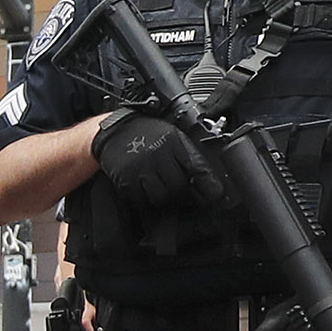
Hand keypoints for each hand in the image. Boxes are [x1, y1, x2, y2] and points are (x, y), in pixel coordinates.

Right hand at [93, 108, 218, 211]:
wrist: (114, 130)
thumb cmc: (145, 133)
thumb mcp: (171, 135)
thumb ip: (187, 153)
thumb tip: (207, 178)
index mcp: (174, 142)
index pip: (197, 168)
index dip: (208, 185)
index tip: (216, 195)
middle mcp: (158, 154)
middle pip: (179, 187)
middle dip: (182, 193)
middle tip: (182, 193)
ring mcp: (141, 168)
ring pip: (161, 197)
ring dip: (163, 197)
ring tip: (161, 188)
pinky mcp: (127, 179)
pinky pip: (142, 200)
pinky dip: (145, 199)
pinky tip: (145, 188)